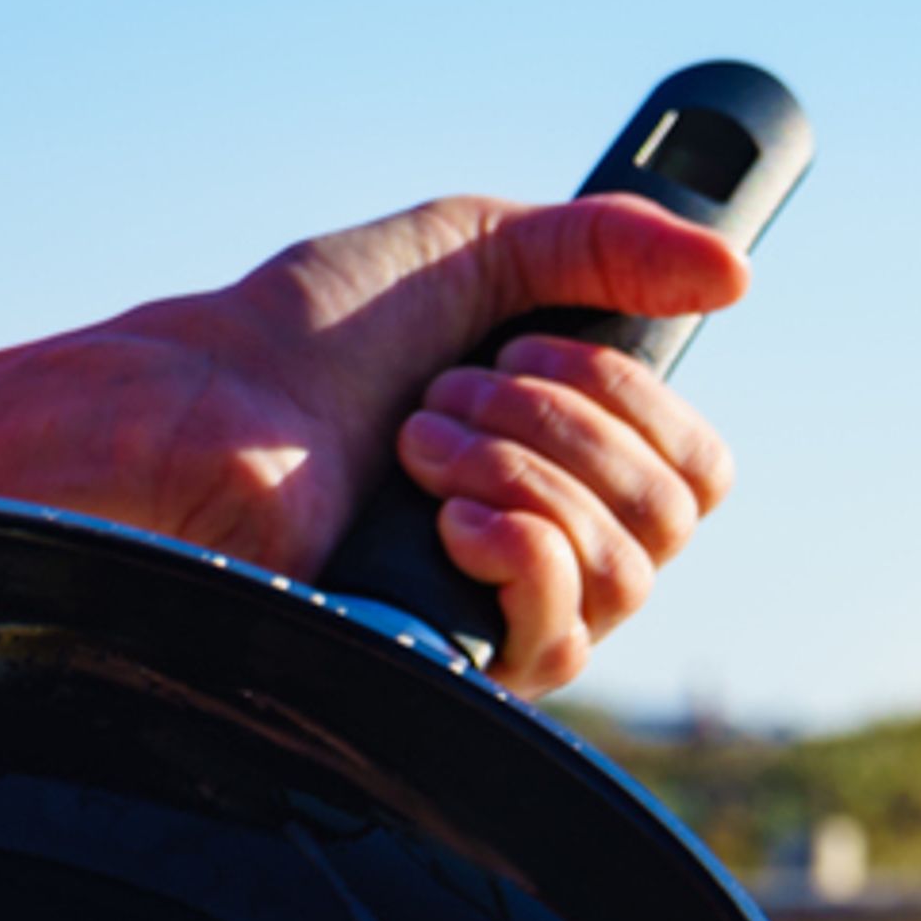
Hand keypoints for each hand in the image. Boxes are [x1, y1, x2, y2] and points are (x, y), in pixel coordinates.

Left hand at [0, 196, 749, 695]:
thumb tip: (735, 275)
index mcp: (553, 464)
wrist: (186, 423)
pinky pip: (569, 636)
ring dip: (536, 474)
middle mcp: (542, 551)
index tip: (525, 348)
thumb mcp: (462, 250)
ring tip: (420, 441)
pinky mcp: (453, 675)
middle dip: (576, 427)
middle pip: (678, 516)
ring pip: (635, 571)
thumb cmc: (292, 346)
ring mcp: (500, 623)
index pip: (693, 469)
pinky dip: (524, 547)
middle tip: (453, 395)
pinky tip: (447, 515)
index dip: (637, 402)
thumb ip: (601, 245)